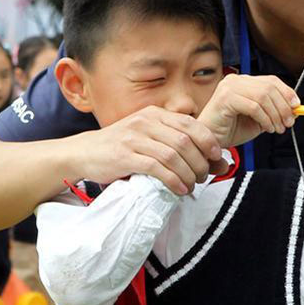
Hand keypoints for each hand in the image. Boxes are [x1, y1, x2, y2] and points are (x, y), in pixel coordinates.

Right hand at [74, 106, 224, 195]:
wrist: (84, 153)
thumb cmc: (123, 148)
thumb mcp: (150, 139)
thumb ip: (180, 146)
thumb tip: (220, 162)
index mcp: (155, 114)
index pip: (191, 124)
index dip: (209, 141)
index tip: (217, 158)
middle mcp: (146, 122)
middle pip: (186, 142)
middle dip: (200, 162)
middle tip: (203, 177)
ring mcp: (134, 138)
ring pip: (174, 156)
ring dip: (188, 174)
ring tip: (192, 186)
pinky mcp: (125, 156)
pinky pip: (157, 168)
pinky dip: (173, 181)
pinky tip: (179, 190)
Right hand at [198, 74, 298, 147]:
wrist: (210, 142)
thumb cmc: (230, 130)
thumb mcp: (259, 119)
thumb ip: (274, 111)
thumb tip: (294, 108)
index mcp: (244, 82)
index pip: (271, 80)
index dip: (287, 92)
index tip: (297, 106)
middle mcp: (236, 80)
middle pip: (269, 87)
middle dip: (283, 106)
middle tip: (288, 123)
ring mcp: (229, 87)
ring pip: (263, 96)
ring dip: (275, 115)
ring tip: (277, 129)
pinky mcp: (225, 98)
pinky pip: (254, 106)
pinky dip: (264, 118)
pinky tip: (266, 128)